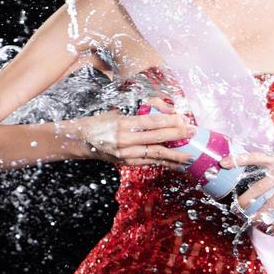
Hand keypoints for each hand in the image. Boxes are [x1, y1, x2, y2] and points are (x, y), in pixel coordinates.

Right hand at [74, 96, 196, 166]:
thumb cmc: (101, 122)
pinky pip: (150, 162)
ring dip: (175, 154)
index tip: (184, 119)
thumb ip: (142, 109)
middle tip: (193, 132)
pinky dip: (165, 163)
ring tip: (191, 154)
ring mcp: (126, 155)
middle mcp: (124, 141)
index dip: (169, 121)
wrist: (81, 140)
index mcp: (122, 124)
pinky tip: (177, 164)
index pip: (151, 122)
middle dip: (177, 135)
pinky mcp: (127, 163)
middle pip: (157, 139)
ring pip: (155, 154)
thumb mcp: (118, 111)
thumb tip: (167, 109)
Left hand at [219, 147, 273, 233]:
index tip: (223, 163)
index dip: (239, 159)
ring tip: (251, 222)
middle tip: (236, 207)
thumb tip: (262, 174)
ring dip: (260, 214)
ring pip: (272, 203)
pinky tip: (273, 229)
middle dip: (246, 198)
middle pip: (260, 186)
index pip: (255, 157)